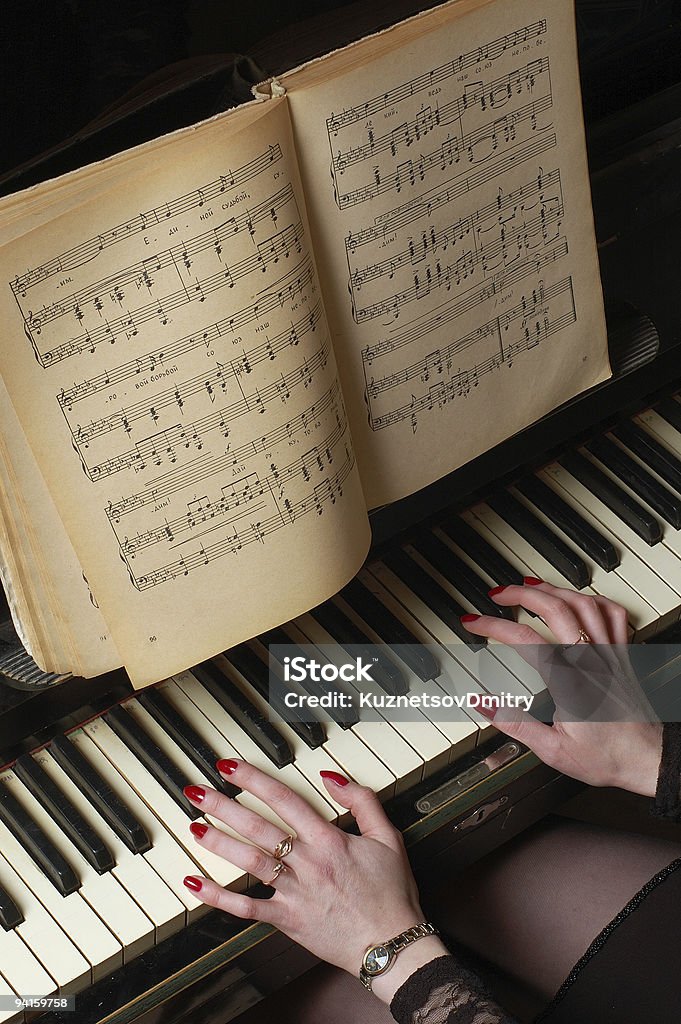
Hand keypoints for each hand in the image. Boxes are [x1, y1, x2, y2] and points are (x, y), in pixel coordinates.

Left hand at [183, 761, 447, 1000]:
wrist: (393, 947)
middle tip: (198, 791)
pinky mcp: (287, 920)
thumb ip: (362, 801)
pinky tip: (197, 884)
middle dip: (224, 806)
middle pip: (258, 828)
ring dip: (218, 843)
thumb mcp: (388, 837)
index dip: (254, 780)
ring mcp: (294, 893)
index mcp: (329, 840)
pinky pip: (247, 909)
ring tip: (193, 826)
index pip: (284, 800)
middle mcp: (307, 863)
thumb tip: (332, 777)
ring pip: (249, 862)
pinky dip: (219, 897)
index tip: (231, 767)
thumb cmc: (391, 894)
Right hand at [462, 580, 662, 797]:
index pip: (524, 640)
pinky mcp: (623, 657)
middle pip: (555, 609)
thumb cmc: (607, 758)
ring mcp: (610, 655)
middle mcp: (591, 661)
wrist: (649, 761)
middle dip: (521, 593)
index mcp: (569, 681)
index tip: (474, 622)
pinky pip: (614, 616)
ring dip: (554, 589)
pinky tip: (579, 598)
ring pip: (584, 604)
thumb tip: (482, 703)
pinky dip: (594, 600)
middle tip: (498, 594)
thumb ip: (514, 723)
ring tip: (531, 585)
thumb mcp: (552, 749)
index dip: (493, 626)